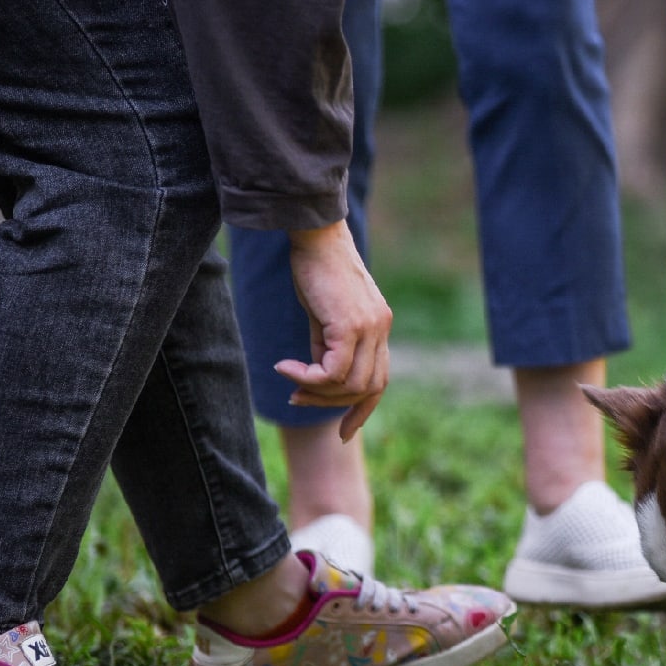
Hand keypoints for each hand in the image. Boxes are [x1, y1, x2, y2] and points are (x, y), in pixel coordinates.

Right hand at [274, 220, 392, 439]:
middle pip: (368, 388)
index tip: (344, 431)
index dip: (363, 409)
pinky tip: (284, 367)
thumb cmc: (315, 269)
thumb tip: (318, 376)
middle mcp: (381, 329)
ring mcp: (370, 327)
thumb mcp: (326, 314)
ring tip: (290, 382)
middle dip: (334, 404)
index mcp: (379, 327)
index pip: (380, 380)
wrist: (315, 234)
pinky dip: (308, 377)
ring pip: (352, 384)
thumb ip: (329, 344)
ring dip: (318, 391)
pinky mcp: (351, 324)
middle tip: (298, 398)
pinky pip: (334, 370)